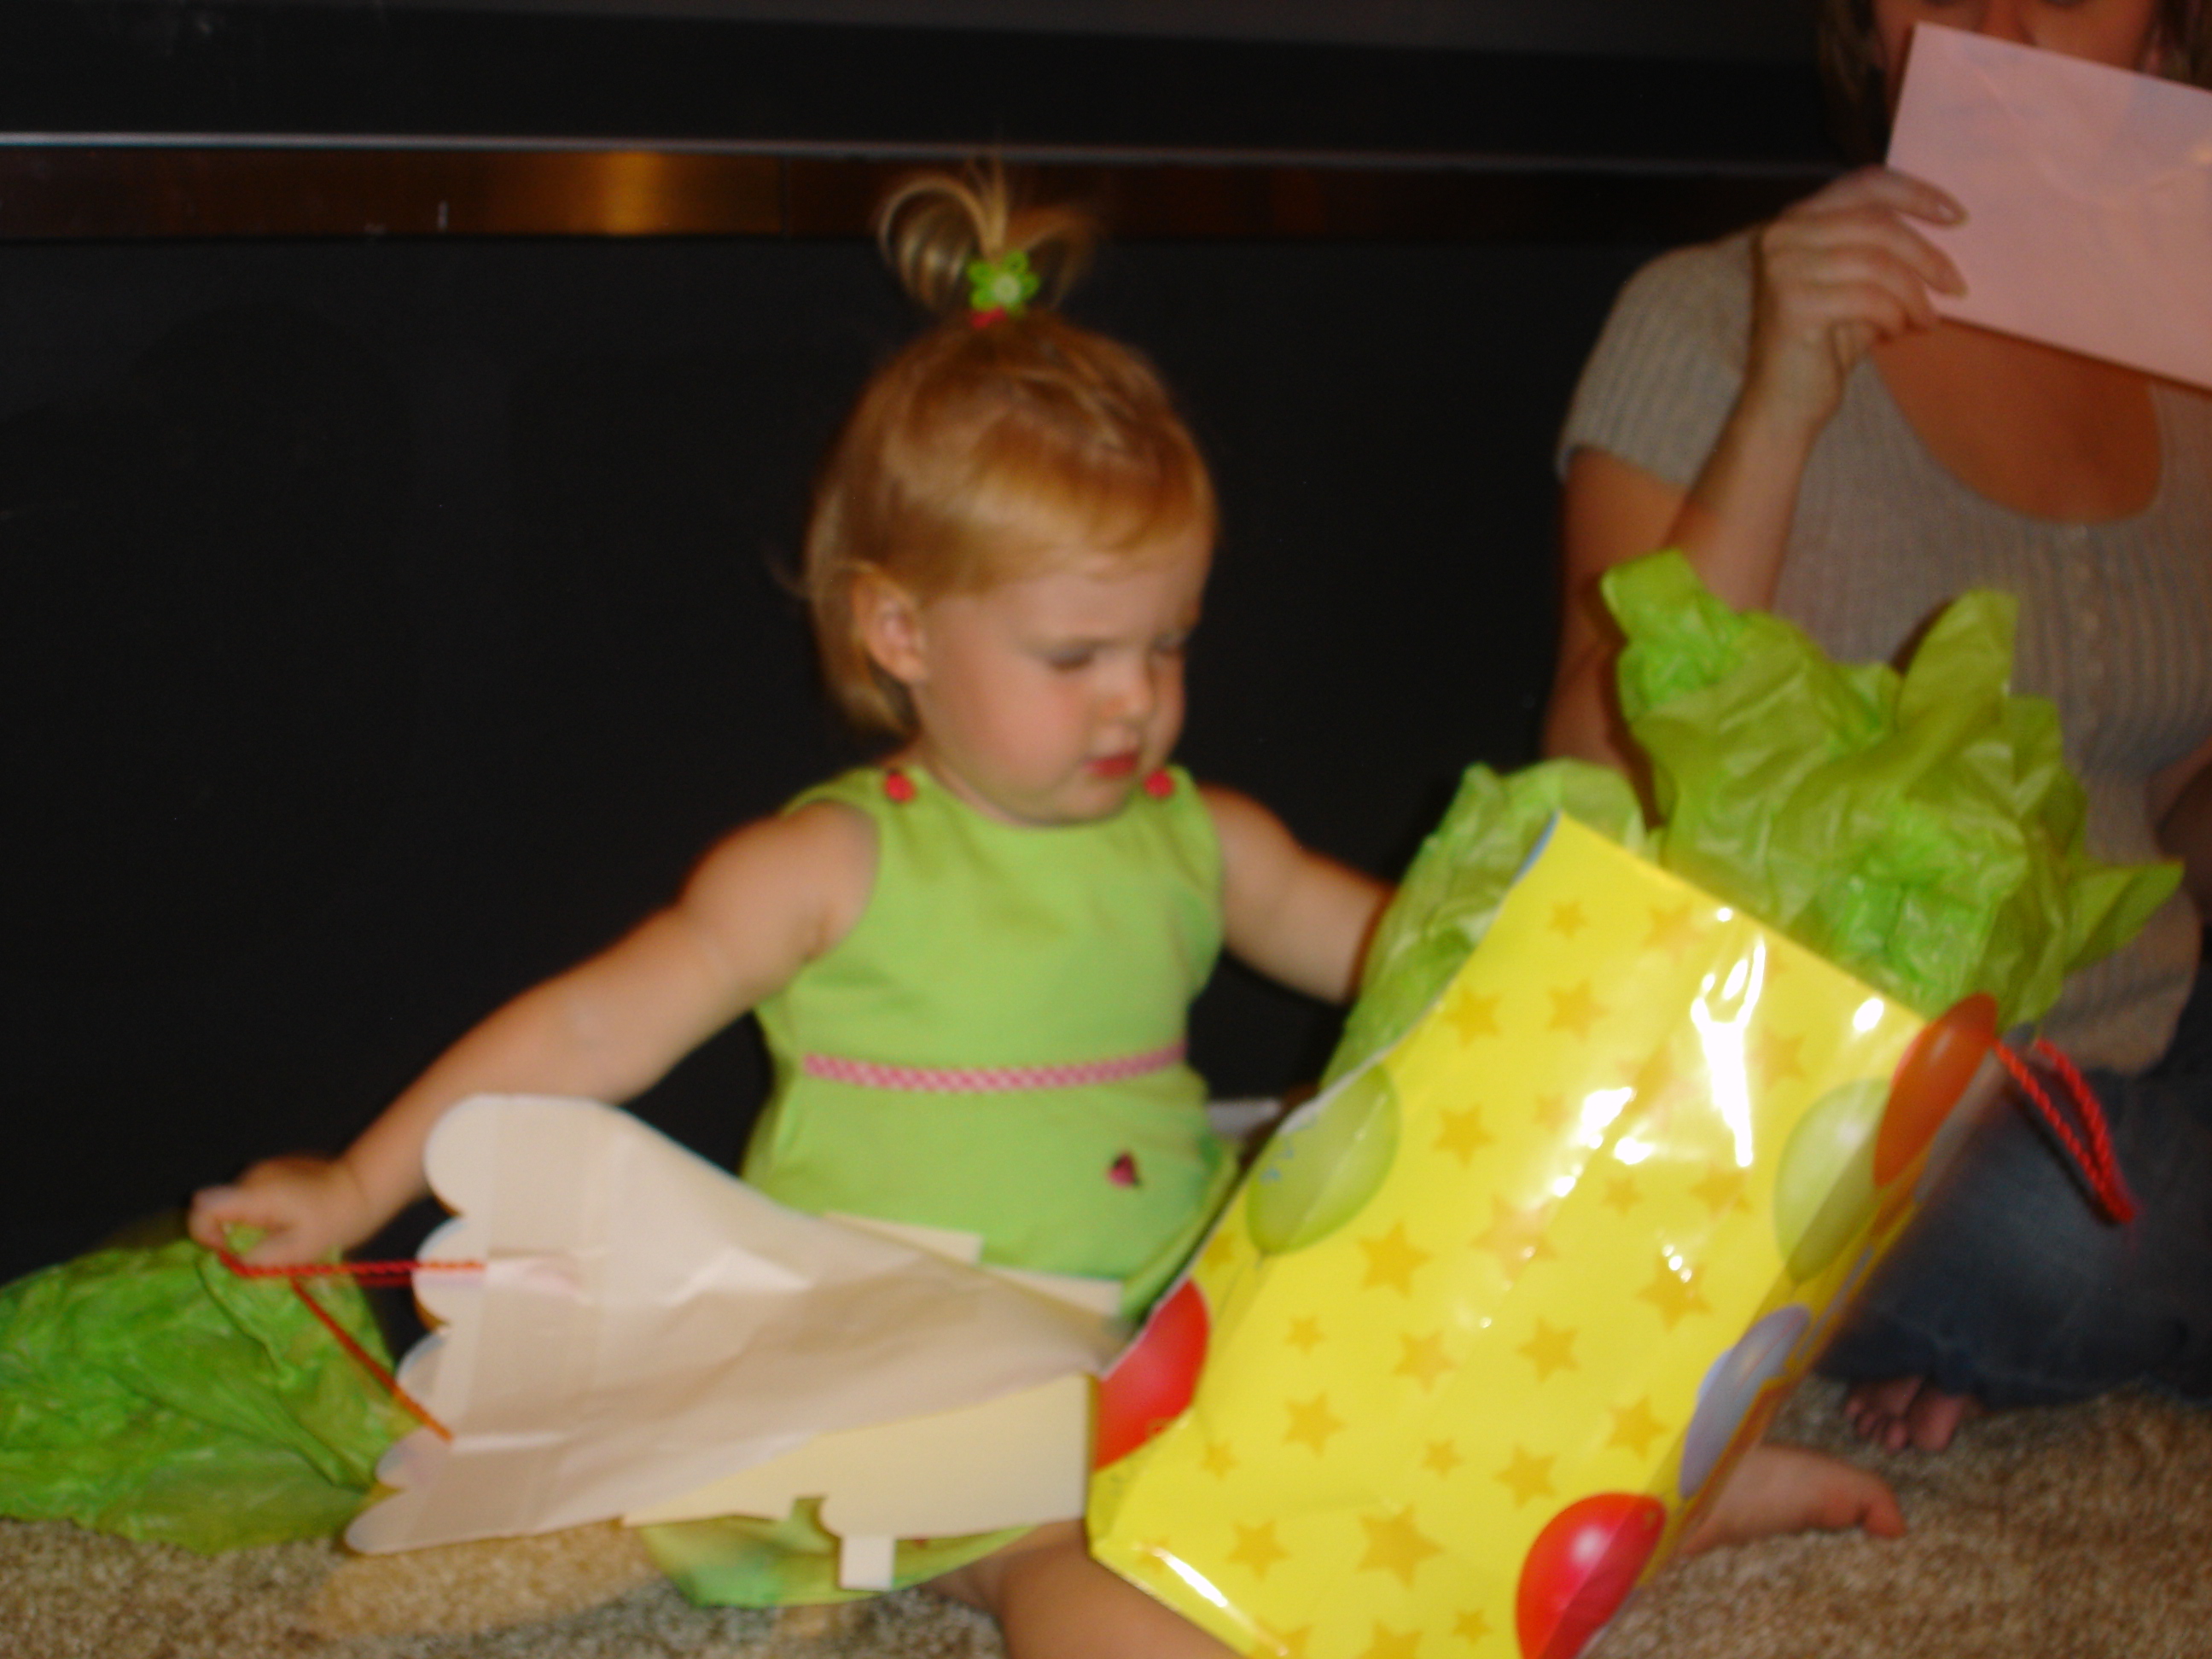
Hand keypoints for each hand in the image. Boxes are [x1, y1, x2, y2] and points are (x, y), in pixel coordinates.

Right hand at [187, 1154, 378, 1265]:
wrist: (365, 1187)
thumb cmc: (334, 1222)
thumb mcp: (296, 1251)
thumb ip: (256, 1256)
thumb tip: (228, 1259)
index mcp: (255, 1193)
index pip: (202, 1206)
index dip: (203, 1234)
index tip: (227, 1251)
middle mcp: (253, 1175)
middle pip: (218, 1207)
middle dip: (230, 1232)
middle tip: (262, 1247)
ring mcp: (265, 1168)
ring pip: (236, 1202)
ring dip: (249, 1223)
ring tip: (281, 1233)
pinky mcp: (276, 1168)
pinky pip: (254, 1195)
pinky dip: (262, 1211)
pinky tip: (289, 1218)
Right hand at [1745, 165, 1965, 437]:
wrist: (1783, 404)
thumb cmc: (1827, 344)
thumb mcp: (1859, 283)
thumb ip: (1882, 247)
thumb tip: (1945, 223)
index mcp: (1796, 220)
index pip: (1866, 184)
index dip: (1917, 194)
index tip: (1958, 217)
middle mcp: (1782, 236)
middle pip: (1877, 223)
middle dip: (1926, 255)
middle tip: (1955, 285)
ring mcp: (1782, 268)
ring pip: (1877, 262)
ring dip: (1913, 293)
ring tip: (1925, 319)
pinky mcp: (1792, 304)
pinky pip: (1866, 297)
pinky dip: (1893, 315)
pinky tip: (1896, 332)